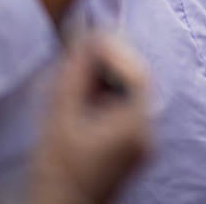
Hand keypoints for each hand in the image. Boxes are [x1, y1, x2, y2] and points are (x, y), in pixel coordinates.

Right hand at [29, 34, 151, 203]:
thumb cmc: (56, 171)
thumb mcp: (60, 119)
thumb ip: (75, 78)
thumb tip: (86, 40)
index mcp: (137, 126)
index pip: (138, 75)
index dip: (119, 51)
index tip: (97, 35)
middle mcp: (149, 133)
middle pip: (139, 84)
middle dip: (115, 61)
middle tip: (90, 45)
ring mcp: (145, 142)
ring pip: (134, 95)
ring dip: (112, 76)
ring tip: (86, 66)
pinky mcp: (135, 147)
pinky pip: (129, 110)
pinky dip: (111, 95)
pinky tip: (90, 91)